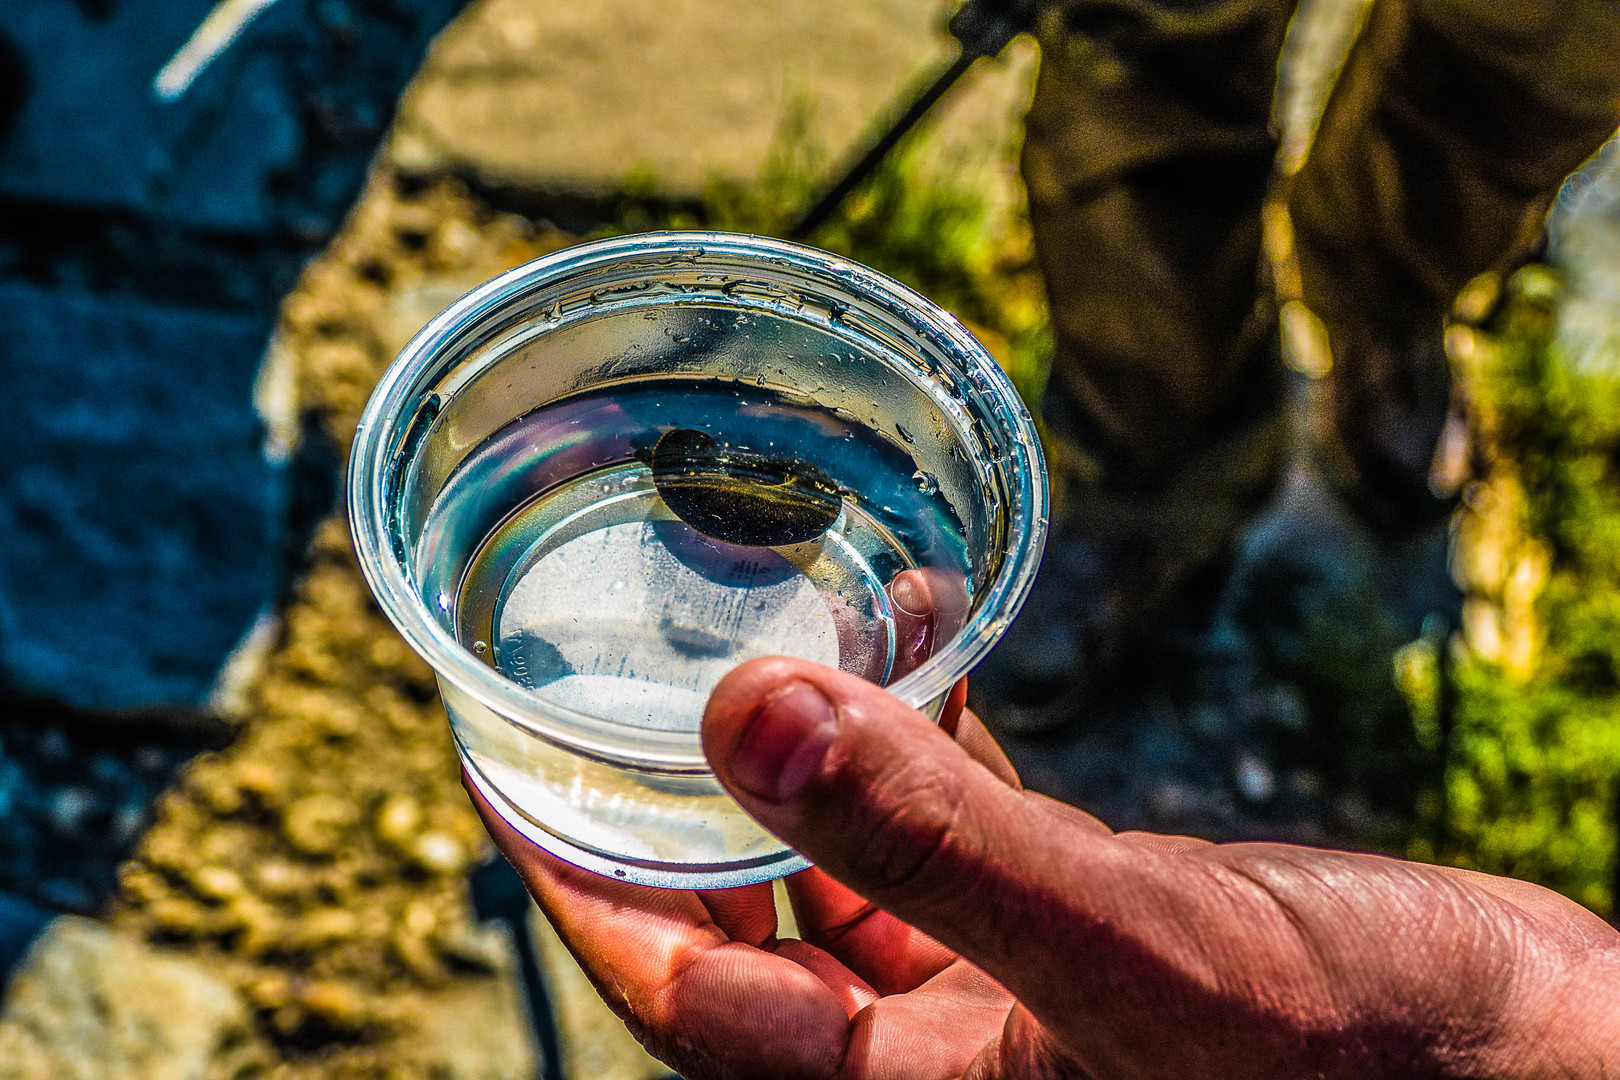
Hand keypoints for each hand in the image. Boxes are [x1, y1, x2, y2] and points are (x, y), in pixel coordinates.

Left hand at [469, 658, 1619, 1079]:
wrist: (1530, 1065)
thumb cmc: (1362, 1055)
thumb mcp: (1131, 945)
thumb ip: (938, 840)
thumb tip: (741, 714)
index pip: (677, 993)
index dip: (574, 880)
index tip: (498, 766)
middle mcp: (940, 1057)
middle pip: (746, 937)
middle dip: (673, 813)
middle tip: (603, 691)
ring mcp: (1014, 997)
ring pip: (857, 873)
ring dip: (814, 757)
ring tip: (777, 629)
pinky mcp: (1091, 936)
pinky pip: (967, 836)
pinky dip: (934, 743)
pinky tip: (928, 638)